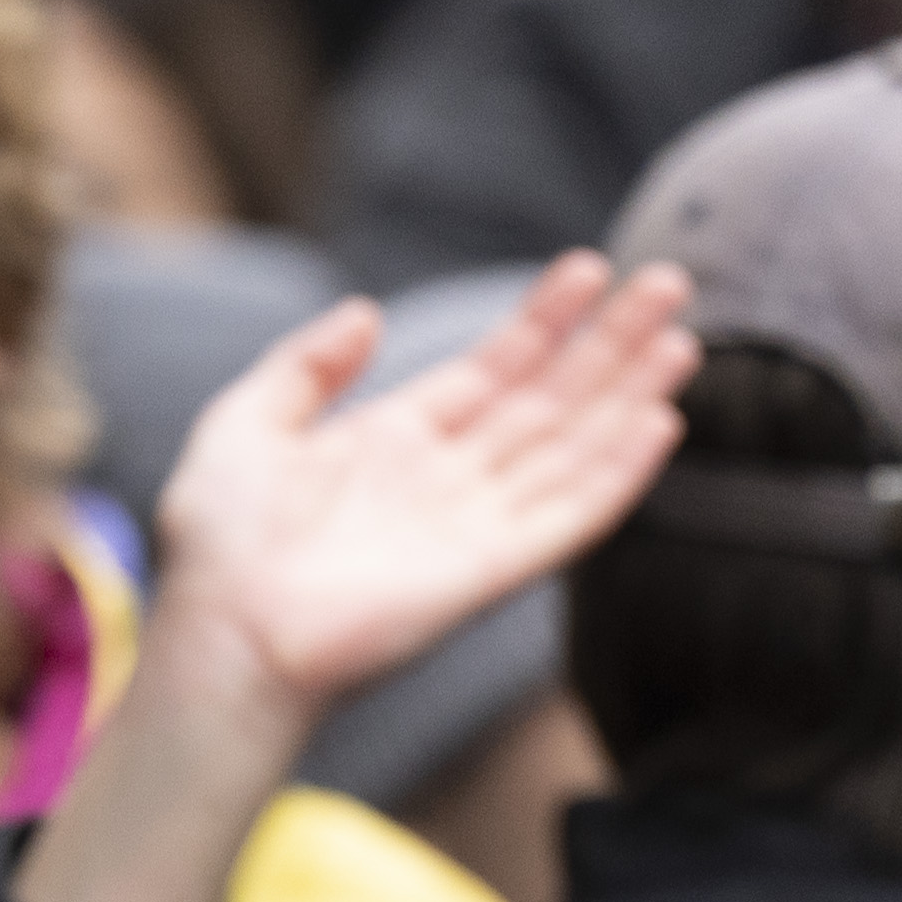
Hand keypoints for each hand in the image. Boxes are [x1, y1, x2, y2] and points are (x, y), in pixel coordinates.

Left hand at [139, 255, 697, 731]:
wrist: (223, 633)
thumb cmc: (220, 545)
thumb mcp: (245, 424)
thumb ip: (305, 366)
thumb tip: (367, 311)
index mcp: (398, 440)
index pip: (496, 368)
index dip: (546, 319)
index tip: (590, 268)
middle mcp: (451, 480)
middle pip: (552, 400)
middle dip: (610, 343)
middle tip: (668, 282)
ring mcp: (476, 526)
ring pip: (574, 449)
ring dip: (628, 396)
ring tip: (681, 341)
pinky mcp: (490, 573)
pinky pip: (569, 517)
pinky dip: (615, 473)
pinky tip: (657, 425)